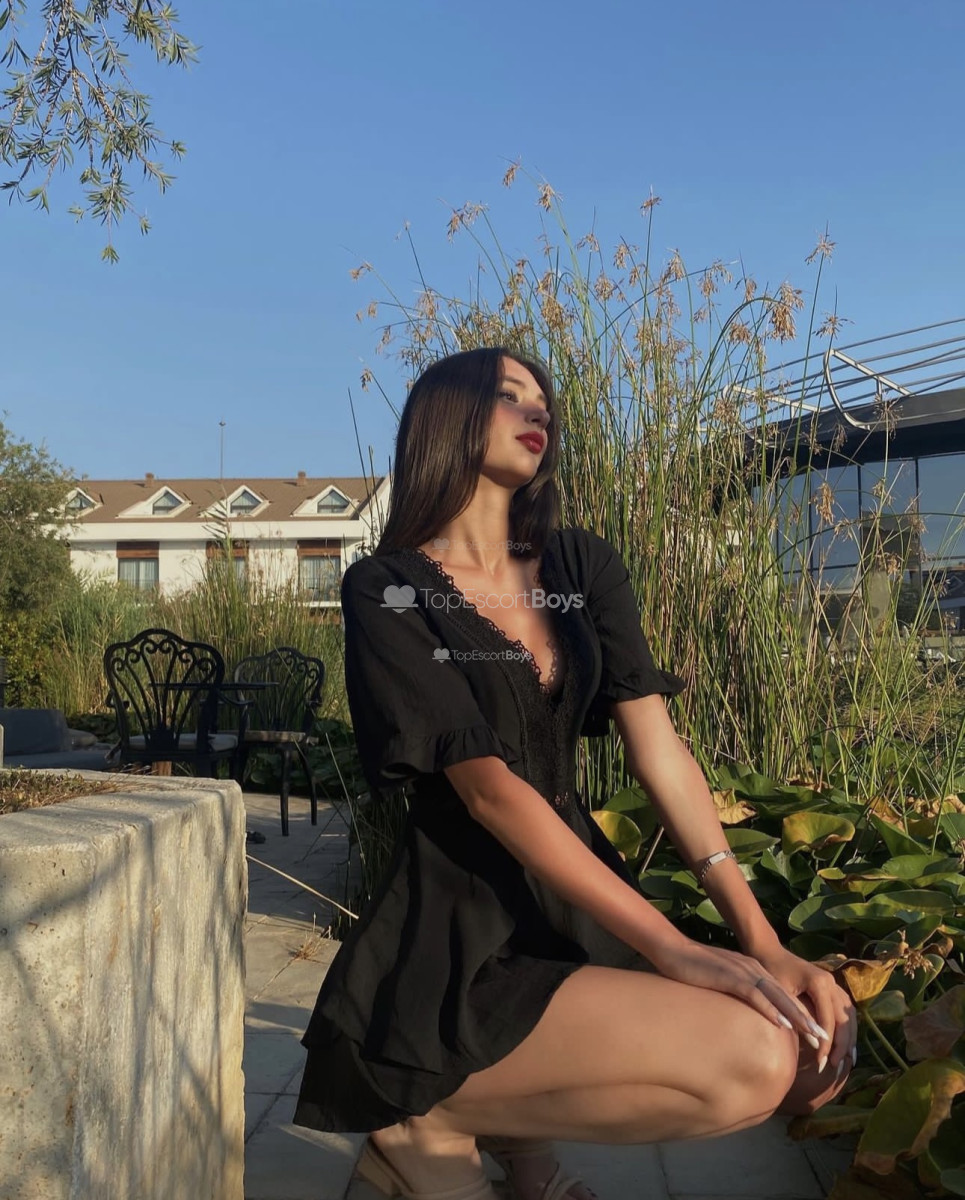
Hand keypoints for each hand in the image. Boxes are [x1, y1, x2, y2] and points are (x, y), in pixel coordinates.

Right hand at [650, 939, 839, 1051]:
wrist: (673, 950)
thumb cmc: (695, 970)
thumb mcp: (723, 982)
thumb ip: (739, 994)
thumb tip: (748, 1017)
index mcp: (754, 972)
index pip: (785, 996)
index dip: (803, 1016)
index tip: (819, 1037)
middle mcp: (754, 970)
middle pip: (788, 998)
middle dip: (809, 1020)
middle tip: (827, 1043)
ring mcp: (743, 972)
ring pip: (778, 997)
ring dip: (798, 1018)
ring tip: (815, 1038)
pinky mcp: (730, 977)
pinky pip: (755, 995)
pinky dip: (771, 1010)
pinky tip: (782, 1024)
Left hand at [754, 945, 856, 1075]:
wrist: (768, 952)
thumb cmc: (770, 972)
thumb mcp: (781, 996)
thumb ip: (798, 1017)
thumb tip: (815, 1043)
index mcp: (820, 983)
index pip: (829, 1020)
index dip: (827, 1044)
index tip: (821, 1063)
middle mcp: (831, 982)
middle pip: (844, 1019)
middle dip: (842, 1045)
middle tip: (834, 1066)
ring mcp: (833, 984)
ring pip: (849, 1015)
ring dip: (849, 1038)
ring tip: (847, 1060)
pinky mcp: (831, 987)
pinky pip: (845, 1009)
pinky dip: (848, 1027)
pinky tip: (846, 1043)